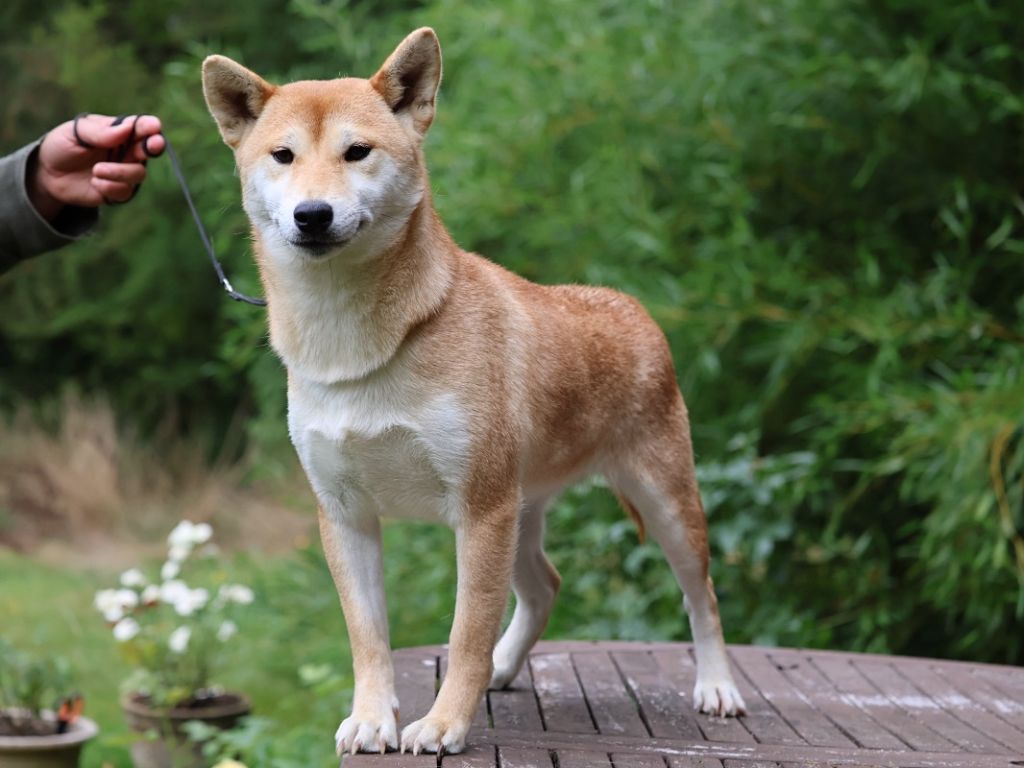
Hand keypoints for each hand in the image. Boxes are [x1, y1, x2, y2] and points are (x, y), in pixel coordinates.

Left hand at [27, 114, 164, 221]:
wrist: (48, 173)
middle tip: (154, 144)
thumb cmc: (62, 146)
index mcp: (118, 131)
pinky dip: (110, 187)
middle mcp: (126, 151)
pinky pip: (125, 191)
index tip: (154, 126)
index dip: (149, 126)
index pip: (139, 127)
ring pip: (138, 173)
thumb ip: (100, 132)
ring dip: (120, 172)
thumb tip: (126, 128)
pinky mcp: (118, 191)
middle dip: (154, 146)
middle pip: (149, 149)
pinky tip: (94, 182)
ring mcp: (124, 172)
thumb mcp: (74, 133)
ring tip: (96, 171)